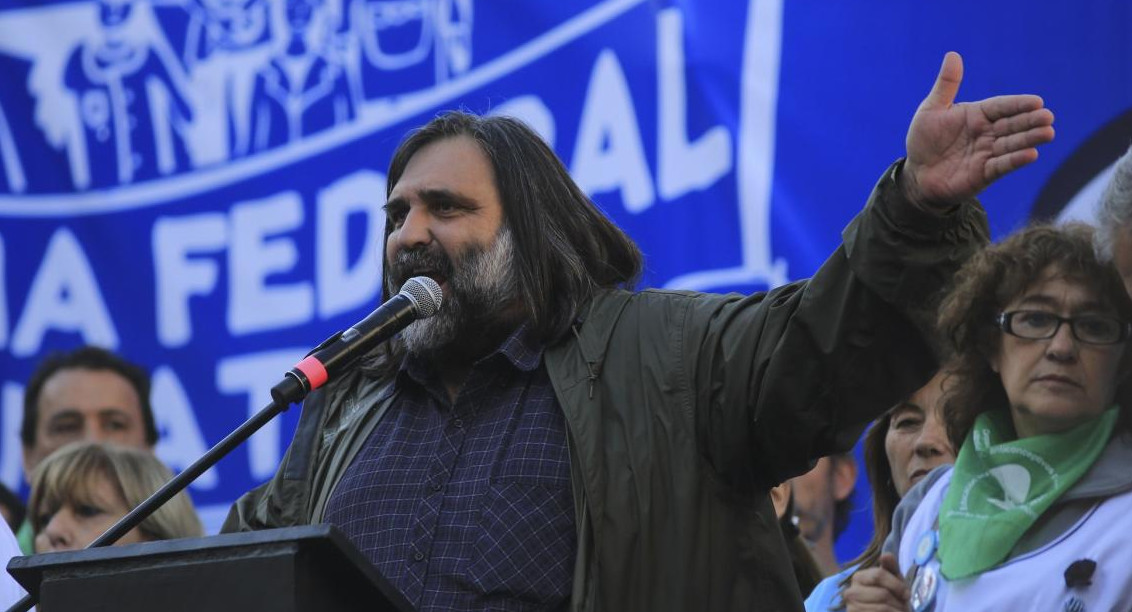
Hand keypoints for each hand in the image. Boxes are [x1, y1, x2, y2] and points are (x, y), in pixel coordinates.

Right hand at [842, 553, 909, 611]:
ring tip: (897, 611)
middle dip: (898, 601)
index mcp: (858, 577)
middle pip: (883, 594)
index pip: (878, 575)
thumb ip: (891, 567)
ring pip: (883, 608)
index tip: (907, 594)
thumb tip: (886, 555)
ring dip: (896, 611)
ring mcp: (852, 608)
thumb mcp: (893, 579)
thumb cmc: (891, 595)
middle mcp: (850, 592)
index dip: (897, 585)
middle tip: (902, 606)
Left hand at [902, 52, 1054, 209]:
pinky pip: (1001, 166)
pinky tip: (1031, 154)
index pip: (1001, 106)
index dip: (1018, 104)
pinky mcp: (984, 174)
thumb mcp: (931, 110)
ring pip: (1012, 144)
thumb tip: (953, 54)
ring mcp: (987, 153)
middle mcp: (986, 133)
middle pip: (1012, 124)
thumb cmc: (924, 141)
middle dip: (1030, 121)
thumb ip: (946, 85)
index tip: (1037, 101)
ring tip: (1048, 133)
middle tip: (1048, 117)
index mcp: (977, 114)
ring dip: (1029, 139)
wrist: (916, 175)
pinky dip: (1015, 160)